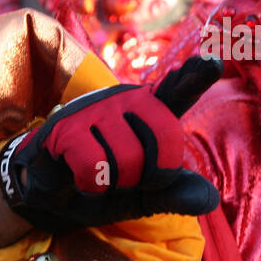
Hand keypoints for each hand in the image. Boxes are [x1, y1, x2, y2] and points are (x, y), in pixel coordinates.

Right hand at [0, 57, 222, 232]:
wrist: (47, 193)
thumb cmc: (103, 185)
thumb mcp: (144, 195)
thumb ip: (175, 193)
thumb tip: (211, 198)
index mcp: (151, 110)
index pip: (178, 91)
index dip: (195, 76)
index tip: (214, 62)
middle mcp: (127, 100)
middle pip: (167, 136)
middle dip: (157, 174)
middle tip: (135, 182)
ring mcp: (95, 108)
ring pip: (130, 159)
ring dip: (118, 184)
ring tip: (102, 178)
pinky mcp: (65, 126)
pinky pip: (96, 168)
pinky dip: (92, 187)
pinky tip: (83, 180)